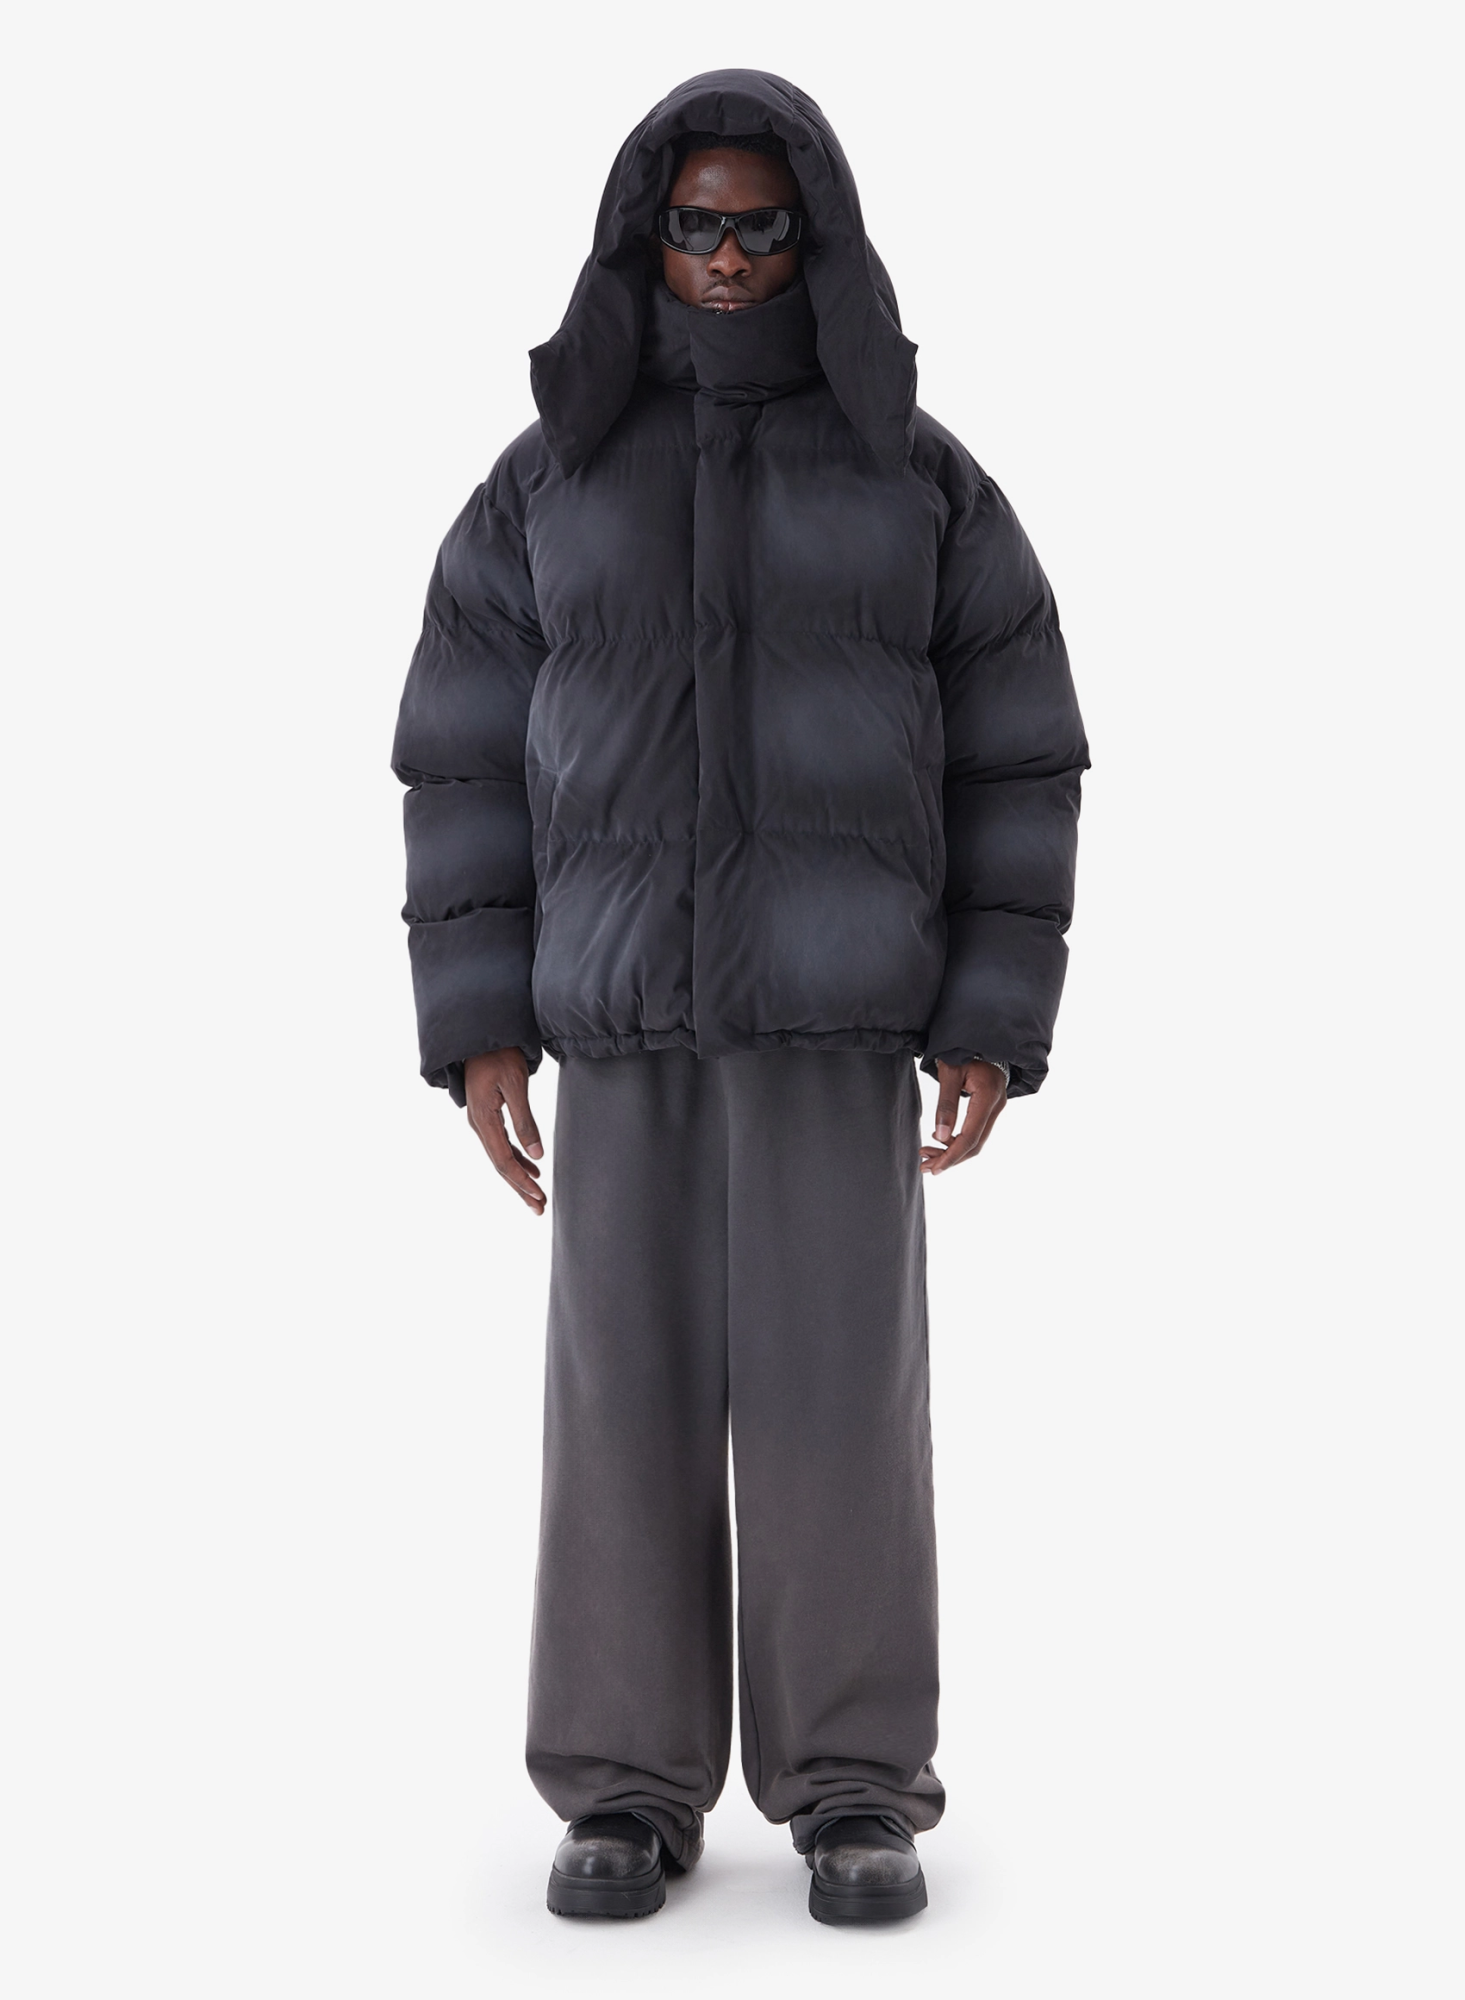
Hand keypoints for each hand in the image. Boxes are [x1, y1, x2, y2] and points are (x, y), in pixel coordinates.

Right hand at [463, 1048, 545, 1213]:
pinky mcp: (488, 1117)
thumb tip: (536, 1154)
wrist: (480, 1036)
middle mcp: (479, 1125)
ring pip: (501, 1157)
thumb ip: (525, 1121)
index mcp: (483, 1119)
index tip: (538, 1195)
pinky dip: (517, 1159)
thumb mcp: (515, 1085)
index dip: (521, 1181)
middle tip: (539, 1208)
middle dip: (521, 1188)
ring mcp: (482, 1122)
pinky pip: (502, 1145)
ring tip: (537, 1197)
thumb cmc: (499, 1055)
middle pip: (501, 1165)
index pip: (503, 1160)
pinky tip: (532, 1168)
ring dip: (519, 1178)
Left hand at [920, 1059, 1007, 1176]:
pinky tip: (940, 1138)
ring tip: (927, 1155)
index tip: (934, 1168)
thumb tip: (940, 1136)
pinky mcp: (990, 1107)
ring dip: (952, 1151)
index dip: (952, 1155)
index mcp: (988, 1096)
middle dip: (949, 1158)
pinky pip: (976, 1131)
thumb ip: (946, 1104)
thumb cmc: (963, 1050)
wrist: (980, 1036)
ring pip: (976, 1140)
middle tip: (925, 1166)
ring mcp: (996, 1107)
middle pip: (975, 1144)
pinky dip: (958, 1140)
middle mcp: (996, 1105)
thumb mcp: (950, 1072)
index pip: (970, 1136)